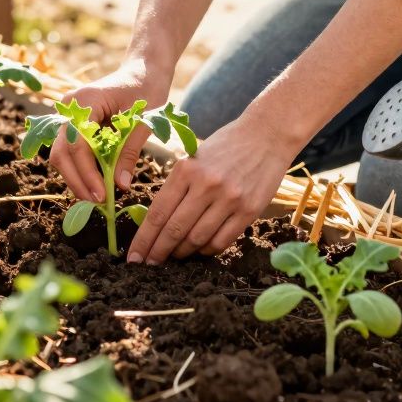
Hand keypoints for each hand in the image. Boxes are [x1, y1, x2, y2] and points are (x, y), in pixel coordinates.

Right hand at [48, 58, 170, 202]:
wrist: (143, 70)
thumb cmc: (147, 89)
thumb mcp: (143, 121)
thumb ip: (129, 152)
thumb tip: (120, 185)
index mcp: (85, 101)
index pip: (77, 145)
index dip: (87, 174)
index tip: (102, 195)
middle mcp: (69, 108)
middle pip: (61, 153)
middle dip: (77, 181)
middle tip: (97, 203)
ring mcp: (68, 116)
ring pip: (62, 155)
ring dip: (77, 178)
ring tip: (97, 197)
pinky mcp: (75, 125)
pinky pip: (71, 151)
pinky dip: (81, 169)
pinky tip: (95, 184)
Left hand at [127, 115, 293, 263]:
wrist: (267, 135)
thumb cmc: (225, 146)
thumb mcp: (193, 158)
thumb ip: (177, 186)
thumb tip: (157, 223)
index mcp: (186, 170)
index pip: (157, 213)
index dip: (143, 240)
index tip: (133, 257)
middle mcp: (206, 185)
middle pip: (174, 230)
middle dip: (158, 252)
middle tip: (148, 266)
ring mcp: (229, 199)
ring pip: (197, 239)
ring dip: (182, 252)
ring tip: (175, 256)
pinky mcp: (249, 210)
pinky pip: (222, 241)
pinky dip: (207, 250)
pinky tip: (200, 249)